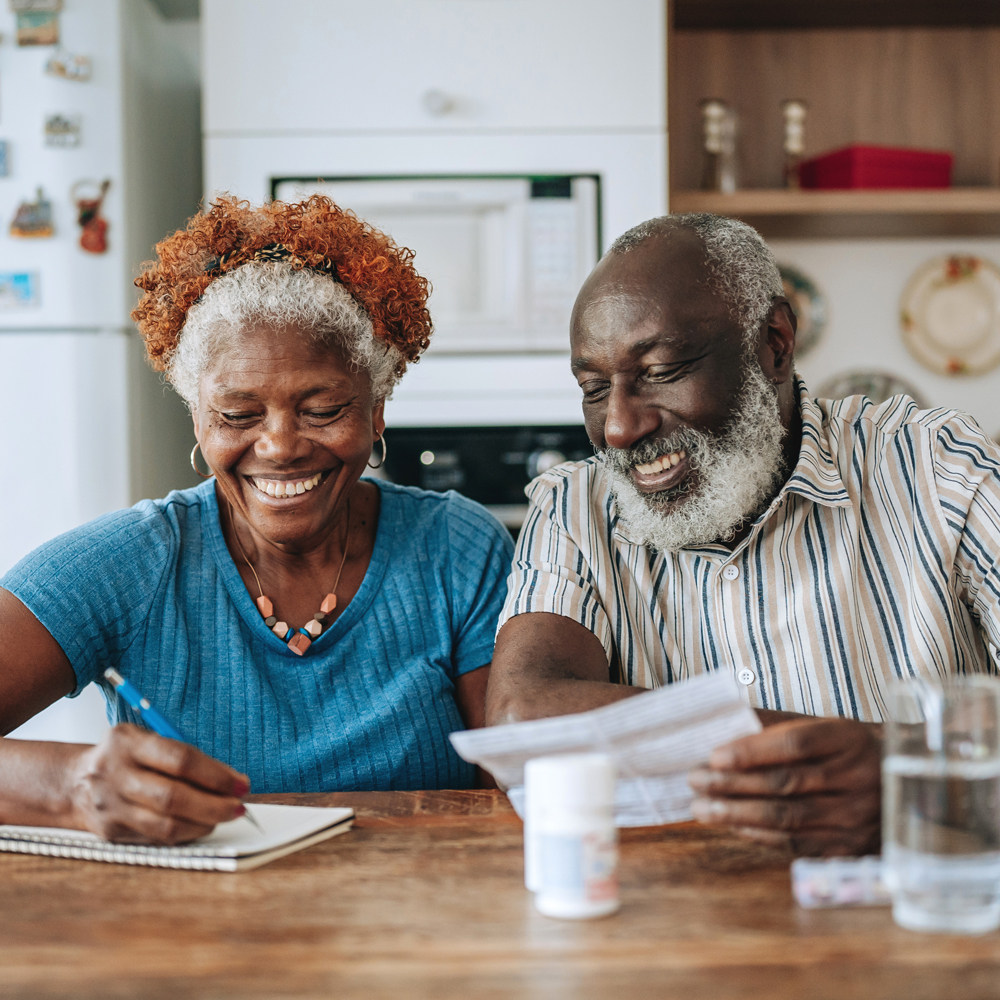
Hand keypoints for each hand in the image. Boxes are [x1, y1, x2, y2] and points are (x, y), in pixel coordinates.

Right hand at [66, 724, 249, 844]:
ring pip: (166, 825)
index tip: (241, 783)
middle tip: (239, 806)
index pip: (180, 760)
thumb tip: (231, 780)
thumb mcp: (148, 739)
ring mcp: (111, 807)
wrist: (76, 782)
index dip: (216, 775)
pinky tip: (201, 825)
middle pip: (173, 797)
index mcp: (128, 742)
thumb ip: (184, 756)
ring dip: (204, 823)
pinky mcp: (112, 832)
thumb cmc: (126, 757)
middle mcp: (116, 775)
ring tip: (224, 816)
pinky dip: (186, 833)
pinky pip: (157, 838)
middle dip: (215, 805)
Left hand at [687, 717, 881, 855]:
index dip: (751, 750)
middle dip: (731, 784)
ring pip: (787, 818)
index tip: (714, 756)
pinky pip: (797, 845)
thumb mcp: (821, 726)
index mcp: (848, 738)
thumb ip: (775, 728)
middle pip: (785, 783)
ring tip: (702, 807)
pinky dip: (759, 835)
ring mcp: (857, 817)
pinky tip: (732, 825)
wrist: (899, 783)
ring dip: (736, 814)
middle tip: (695, 781)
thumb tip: (719, 734)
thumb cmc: (842, 748)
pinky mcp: (851, 847)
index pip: (794, 743)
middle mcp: (857, 778)